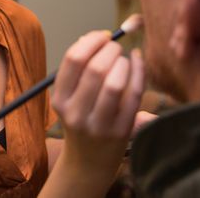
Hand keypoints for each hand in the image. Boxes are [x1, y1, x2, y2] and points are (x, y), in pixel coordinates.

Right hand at [50, 31, 144, 190]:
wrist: (88, 163)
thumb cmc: (82, 119)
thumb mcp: (70, 98)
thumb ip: (79, 70)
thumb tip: (92, 37)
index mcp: (60, 99)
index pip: (73, 59)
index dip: (91, 41)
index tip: (102, 36)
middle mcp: (75, 113)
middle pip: (94, 68)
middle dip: (110, 49)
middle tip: (116, 47)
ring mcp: (98, 124)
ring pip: (114, 83)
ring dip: (123, 62)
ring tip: (124, 59)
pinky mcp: (120, 131)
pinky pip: (133, 96)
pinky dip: (139, 72)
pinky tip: (138, 62)